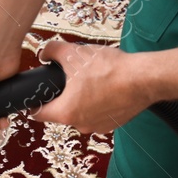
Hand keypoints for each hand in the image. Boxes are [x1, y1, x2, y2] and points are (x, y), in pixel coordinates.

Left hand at [31, 39, 151, 134]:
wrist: (142, 79)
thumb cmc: (110, 69)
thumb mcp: (74, 53)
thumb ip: (53, 51)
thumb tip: (45, 53)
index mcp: (66, 112)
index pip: (38, 114)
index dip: (34, 103)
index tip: (37, 96)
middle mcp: (80, 124)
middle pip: (61, 112)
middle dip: (63, 96)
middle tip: (70, 79)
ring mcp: (97, 126)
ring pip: (81, 113)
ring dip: (82, 100)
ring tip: (92, 81)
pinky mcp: (112, 125)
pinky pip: (98, 114)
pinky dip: (99, 103)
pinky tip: (106, 88)